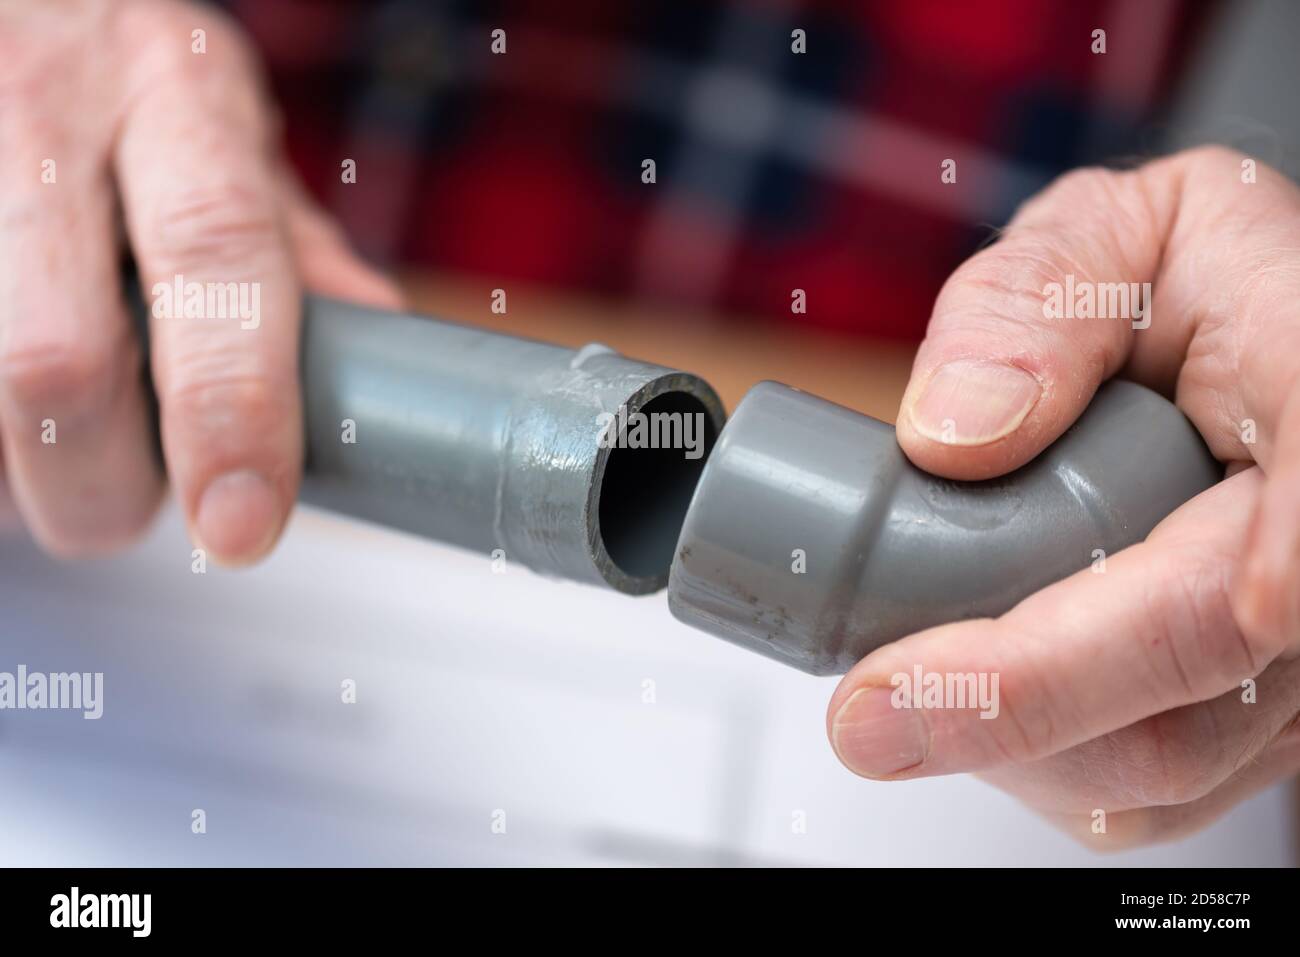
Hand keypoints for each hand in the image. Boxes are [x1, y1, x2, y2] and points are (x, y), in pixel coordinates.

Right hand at [0, 0, 400, 563]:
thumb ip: (289, 245)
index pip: (215, 256)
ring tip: (51, 441)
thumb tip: (378, 349)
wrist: (10, 13)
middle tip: (132, 503)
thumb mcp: (222, 136)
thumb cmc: (123, 86)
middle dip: (103, 483)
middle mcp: (47, 109)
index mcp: (178, 90)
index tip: (241, 524)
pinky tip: (3, 419)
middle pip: (57, 357)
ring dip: (19, 471)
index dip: (231, 408)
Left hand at [827, 146, 1299, 847]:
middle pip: (1184, 688)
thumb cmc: (1196, 283)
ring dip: (1010, 748)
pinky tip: (977, 697)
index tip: (955, 675)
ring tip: (909, 687)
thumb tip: (953, 434)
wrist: (1260, 341)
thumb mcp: (1116, 240)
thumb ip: (1037, 305)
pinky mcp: (1264, 712)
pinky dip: (1042, 760)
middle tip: (863, 711)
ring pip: (1163, 765)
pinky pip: (1154, 784)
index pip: (1269, 553)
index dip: (1129, 636)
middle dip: (1003, 710)